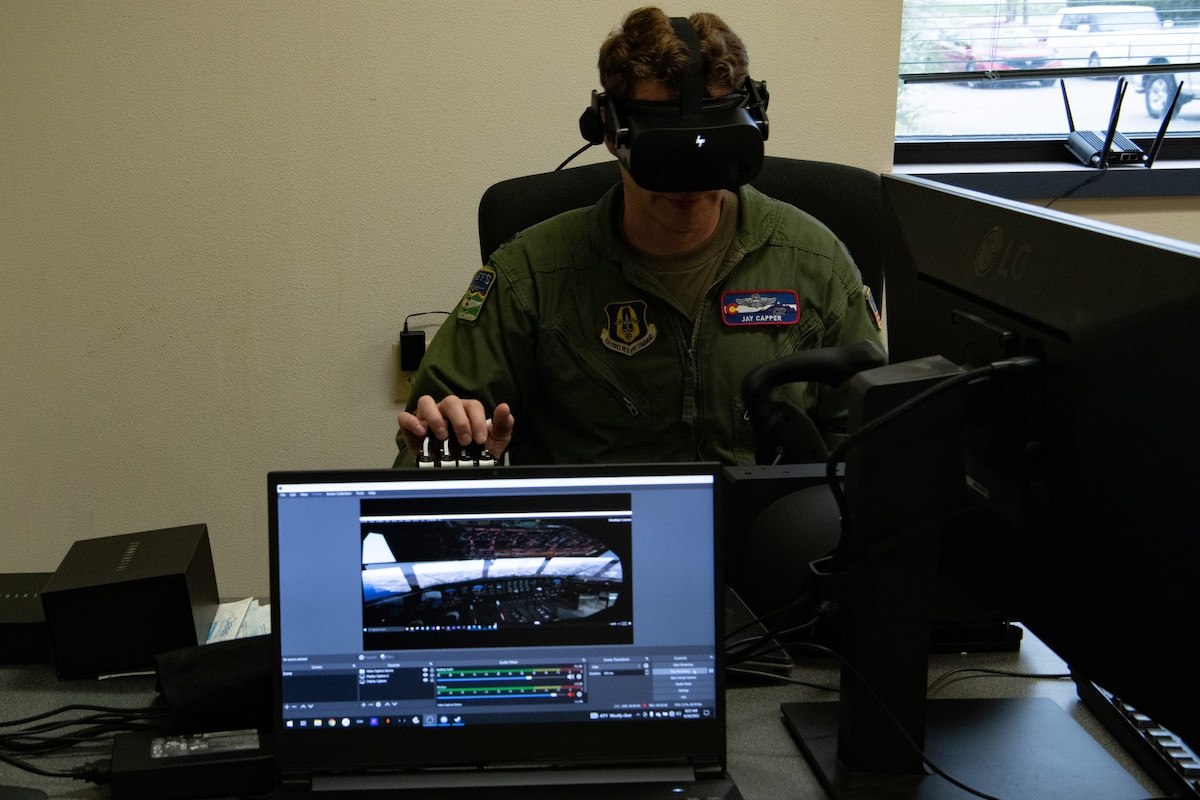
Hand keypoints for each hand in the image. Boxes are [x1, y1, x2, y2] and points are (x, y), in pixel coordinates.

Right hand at [398, 395, 514, 460]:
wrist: (457, 474)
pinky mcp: (412, 428)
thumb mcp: (494, 442)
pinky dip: (411, 421)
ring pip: (427, 402)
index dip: (478, 420)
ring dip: (436, 418)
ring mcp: (428, 417)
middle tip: (465, 441)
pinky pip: (405, 417)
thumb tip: (505, 407)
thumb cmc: (474, 454)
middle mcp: (446, 411)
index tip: (480, 439)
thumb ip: (502, 426)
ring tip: (443, 435)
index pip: (473, 405)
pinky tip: (421, 431)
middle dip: (460, 421)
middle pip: (451, 402)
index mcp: (466, 411)